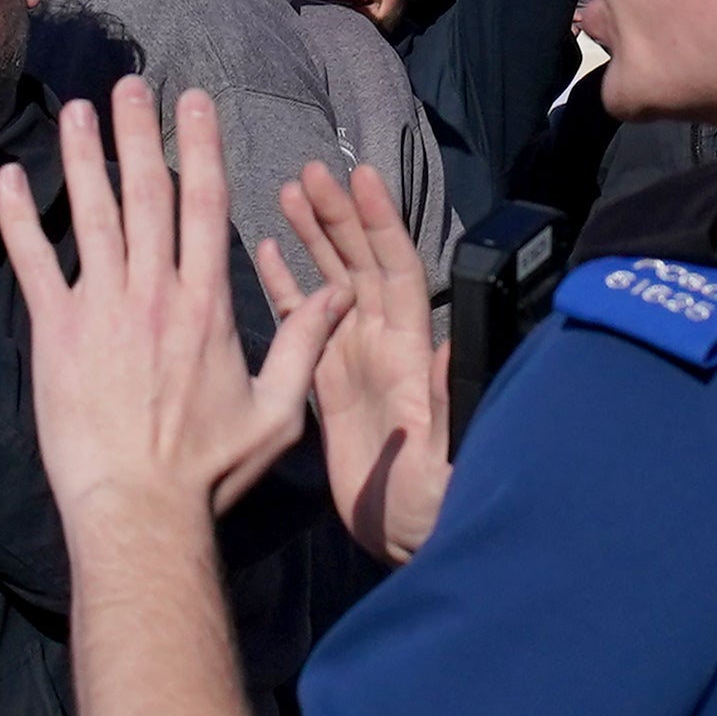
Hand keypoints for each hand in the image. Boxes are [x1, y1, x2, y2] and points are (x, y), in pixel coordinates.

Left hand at [0, 84, 342, 534]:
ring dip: (83, 157)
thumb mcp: (277, 412)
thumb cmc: (209, 472)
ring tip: (76, 109)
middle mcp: (155, 293)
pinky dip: (19, 220)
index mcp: (208, 304)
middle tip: (129, 85)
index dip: (201, 146)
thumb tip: (339, 297)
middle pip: (147, 193)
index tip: (194, 102)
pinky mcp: (56, 334)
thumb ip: (305, 347)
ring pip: (92, 215)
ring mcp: (102, 309)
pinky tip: (8, 178)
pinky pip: (33, 264)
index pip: (206, 206)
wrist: (140, 511)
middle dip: (138, 132)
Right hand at [277, 160, 449, 556]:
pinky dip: (287, 287)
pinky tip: (266, 253)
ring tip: (286, 193)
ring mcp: (357, 363)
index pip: (398, 272)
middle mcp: (385, 348)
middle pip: (361, 265)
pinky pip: (306, 325)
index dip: (380, 225)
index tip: (362, 179)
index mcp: (411, 356)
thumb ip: (447, 407)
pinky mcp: (330, 385)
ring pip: (333, 284)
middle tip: (310, 172)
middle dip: (338, 217)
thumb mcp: (443, 463)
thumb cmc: (434, 509)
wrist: (412, 543)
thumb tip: (450, 346)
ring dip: (314, 239)